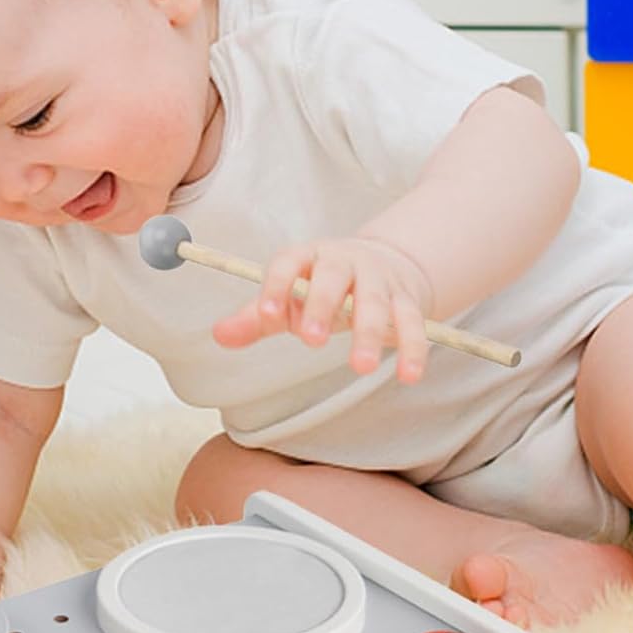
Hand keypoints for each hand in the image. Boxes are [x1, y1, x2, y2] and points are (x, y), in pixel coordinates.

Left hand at [210, 236, 436, 382]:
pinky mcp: (407, 300)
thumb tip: (219, 335)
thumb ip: (256, 318)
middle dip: (323, 307)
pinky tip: (409, 375)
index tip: (267, 316)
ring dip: (369, 333)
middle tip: (312, 341)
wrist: (384, 264)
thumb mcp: (290, 297)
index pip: (288, 263)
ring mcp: (379, 279)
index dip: (277, 287)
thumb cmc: (323, 288)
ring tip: (360, 367)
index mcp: (308, 257)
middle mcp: (344, 261)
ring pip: (376, 302)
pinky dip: (414, 348)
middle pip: (333, 277)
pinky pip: (412, 322)